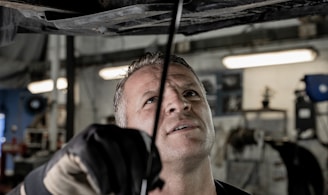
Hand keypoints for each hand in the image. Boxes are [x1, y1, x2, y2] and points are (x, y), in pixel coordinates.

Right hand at [22, 124, 162, 194]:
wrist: (64, 185)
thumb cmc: (94, 183)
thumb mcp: (119, 182)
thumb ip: (136, 180)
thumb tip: (158, 183)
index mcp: (123, 136)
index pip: (143, 140)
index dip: (151, 158)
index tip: (153, 179)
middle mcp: (109, 131)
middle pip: (129, 143)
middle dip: (137, 170)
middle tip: (138, 190)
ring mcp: (92, 134)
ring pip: (113, 148)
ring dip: (120, 174)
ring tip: (121, 193)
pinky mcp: (77, 144)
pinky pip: (93, 156)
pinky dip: (102, 176)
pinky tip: (104, 189)